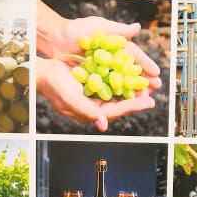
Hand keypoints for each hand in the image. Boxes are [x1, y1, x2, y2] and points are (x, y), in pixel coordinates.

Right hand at [35, 57, 154, 132]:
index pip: (116, 111)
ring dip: (132, 88)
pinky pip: (112, 81)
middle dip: (136, 98)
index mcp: (91, 112)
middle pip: (120, 103)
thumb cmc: (54, 87)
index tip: (147, 102)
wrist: (44, 72)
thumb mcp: (71, 100)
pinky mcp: (94, 81)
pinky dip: (122, 77)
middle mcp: (95, 104)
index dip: (132, 106)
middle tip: (152, 93)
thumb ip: (87, 112)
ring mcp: (95, 93)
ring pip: (118, 92)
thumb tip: (103, 125)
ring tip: (146, 84)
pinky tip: (131, 72)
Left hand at [49, 16, 161, 87]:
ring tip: (144, 97)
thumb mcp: (100, 27)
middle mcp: (111, 61)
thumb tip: (137, 28)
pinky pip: (107, 88)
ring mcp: (102, 71)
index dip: (146, 65)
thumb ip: (119, 30)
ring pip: (121, 82)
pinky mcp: (93, 80)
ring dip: (133, 90)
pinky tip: (125, 100)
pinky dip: (116, 94)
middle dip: (143, 81)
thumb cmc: (78, 29)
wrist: (56, 39)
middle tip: (155, 88)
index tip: (157, 73)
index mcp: (116, 47)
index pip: (134, 57)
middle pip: (130, 72)